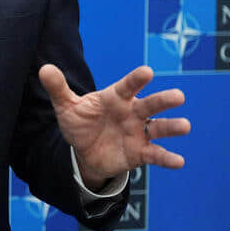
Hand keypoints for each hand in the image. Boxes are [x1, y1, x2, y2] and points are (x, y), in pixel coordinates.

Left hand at [39, 64, 190, 188]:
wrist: (85, 151)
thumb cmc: (81, 122)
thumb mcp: (66, 106)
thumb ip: (58, 88)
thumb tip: (44, 68)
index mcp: (115, 98)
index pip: (127, 86)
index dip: (136, 79)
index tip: (147, 71)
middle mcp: (132, 113)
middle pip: (150, 104)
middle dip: (164, 100)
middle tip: (179, 96)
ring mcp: (138, 133)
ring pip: (159, 128)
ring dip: (172, 127)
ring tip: (185, 126)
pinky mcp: (140, 153)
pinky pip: (156, 154)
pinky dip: (167, 158)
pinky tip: (179, 161)